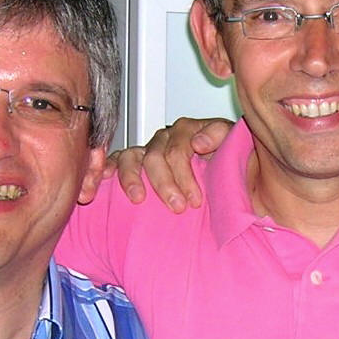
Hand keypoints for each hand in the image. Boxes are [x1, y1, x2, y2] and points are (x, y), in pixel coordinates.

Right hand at [104, 117, 232, 210]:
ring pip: (132, 157)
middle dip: (165, 183)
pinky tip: (103, 179)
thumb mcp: (234, 148)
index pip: (179, 148)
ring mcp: (148, 149)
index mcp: (189, 131)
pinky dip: (108, 168)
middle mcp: (166, 138)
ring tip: (138, 198)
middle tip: (177, 207)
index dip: (185, 175)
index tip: (195, 200)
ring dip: (132, 177)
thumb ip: (222, 136)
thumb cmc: (231, 163)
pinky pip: (116, 161)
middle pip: (156, 156)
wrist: (229, 174)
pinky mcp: (135, 162)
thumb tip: (199, 142)